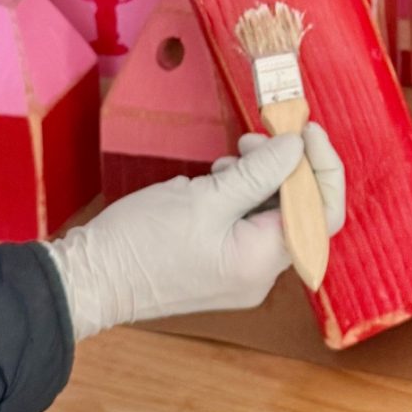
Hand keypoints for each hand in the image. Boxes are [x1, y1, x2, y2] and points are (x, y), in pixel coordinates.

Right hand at [45, 125, 345, 340]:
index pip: (322, 213)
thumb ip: (258, 172)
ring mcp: (240, 270)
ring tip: (225, 162)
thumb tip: (297, 147)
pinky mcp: (221, 262)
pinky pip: (247, 223)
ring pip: (270, 213)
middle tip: (255, 138)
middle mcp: (259, 273)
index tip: (305, 131)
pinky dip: (239, 195)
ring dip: (258, 178)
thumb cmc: (139, 244)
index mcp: (262, 261)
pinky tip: (214, 182)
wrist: (90, 279)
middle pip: (298, 211)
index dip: (321, 167)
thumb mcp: (205, 197)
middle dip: (283, 167)